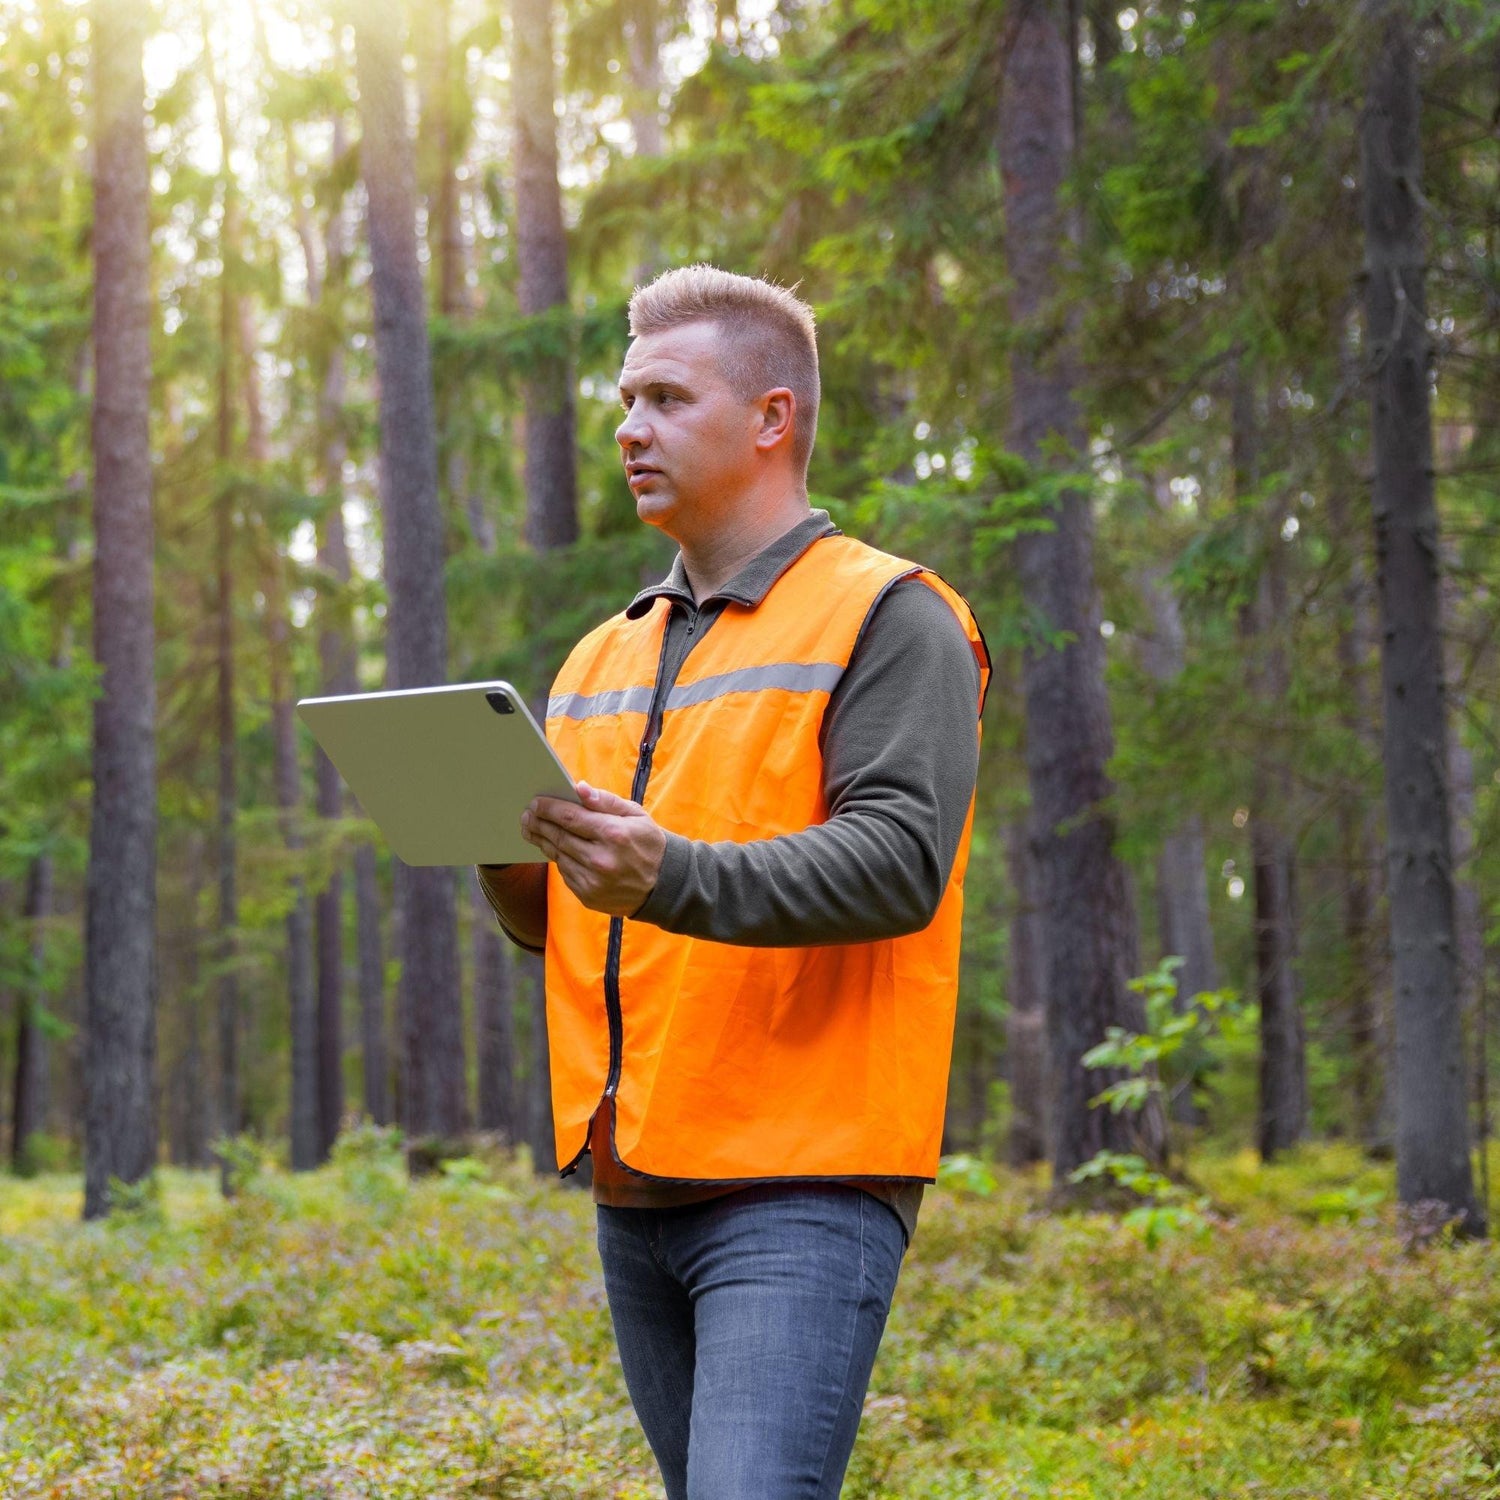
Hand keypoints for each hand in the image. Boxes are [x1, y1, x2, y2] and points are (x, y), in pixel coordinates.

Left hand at [521, 780, 666, 917]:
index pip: (570, 817)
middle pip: (559, 837)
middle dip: (539, 823)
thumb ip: (605, 801)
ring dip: (543, 840)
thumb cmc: (649, 843)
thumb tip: (579, 789)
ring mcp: (593, 881)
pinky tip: (555, 848)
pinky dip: (559, 859)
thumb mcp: (635, 815)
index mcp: (613, 834)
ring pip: (558, 856)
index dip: (549, 808)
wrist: (664, 885)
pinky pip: (565, 873)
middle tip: (527, 815)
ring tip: (534, 829)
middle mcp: (601, 859)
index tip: (535, 802)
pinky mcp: (588, 896)